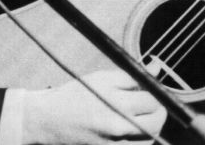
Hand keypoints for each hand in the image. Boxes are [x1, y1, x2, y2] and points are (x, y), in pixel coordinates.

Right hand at [21, 70, 166, 144]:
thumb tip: (155, 68)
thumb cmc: (73, 96)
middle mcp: (119, 125)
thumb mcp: (99, 79)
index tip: (147, 93)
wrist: (48, 120)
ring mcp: (116, 143)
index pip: (153, 100)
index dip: (153, 94)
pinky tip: (127, 131)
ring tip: (134, 118)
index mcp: (116, 101)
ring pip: (150, 138)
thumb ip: (129, 76)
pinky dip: (137, 140)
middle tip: (147, 106)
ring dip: (148, 127)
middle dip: (156, 112)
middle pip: (156, 121)